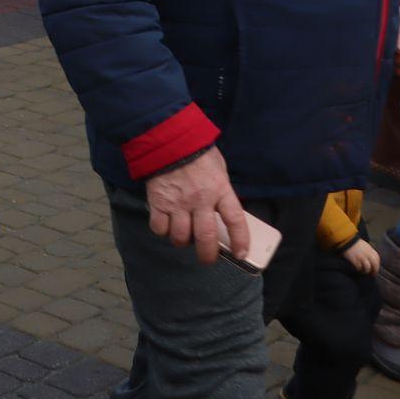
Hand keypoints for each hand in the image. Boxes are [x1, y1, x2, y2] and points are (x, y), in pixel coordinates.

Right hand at [144, 147, 249, 266]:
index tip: (241, 254)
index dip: (240, 240)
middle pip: (206, 237)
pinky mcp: (158, 202)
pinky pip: (159, 228)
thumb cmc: (197, 152)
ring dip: (183, 242)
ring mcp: (178, 203)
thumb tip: (222, 210)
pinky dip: (163, 231)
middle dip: (208, 255)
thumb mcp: (219, 169)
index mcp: (220, 189)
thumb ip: (221, 190)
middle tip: (207, 260)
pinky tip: (166, 225)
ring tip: (184, 237)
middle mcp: (200, 200)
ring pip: (180, 237)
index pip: (235, 220)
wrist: (168, 139)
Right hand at [344, 238, 380, 274]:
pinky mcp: (355, 259)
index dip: (377, 266)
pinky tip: (357, 268)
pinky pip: (359, 267)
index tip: (375, 270)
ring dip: (366, 271)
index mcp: (371, 250)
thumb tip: (373, 262)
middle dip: (374, 271)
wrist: (347, 240)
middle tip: (372, 274)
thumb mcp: (366, 247)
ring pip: (367, 267)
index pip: (377, 260)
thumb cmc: (357, 244)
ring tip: (363, 272)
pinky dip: (359, 269)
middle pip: (374, 265)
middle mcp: (368, 254)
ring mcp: (361, 257)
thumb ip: (371, 253)